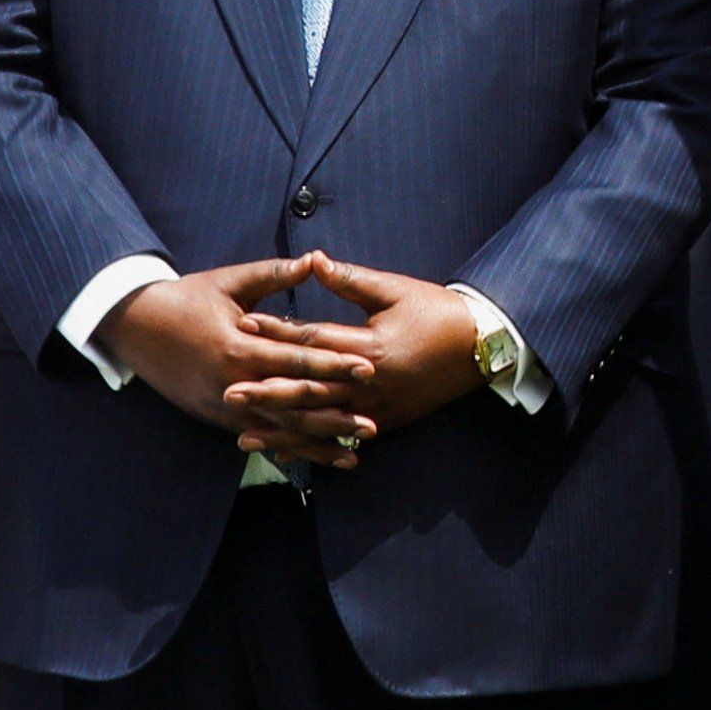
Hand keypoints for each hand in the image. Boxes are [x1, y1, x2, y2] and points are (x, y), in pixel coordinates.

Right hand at [96, 253, 371, 467]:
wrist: (133, 326)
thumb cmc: (187, 298)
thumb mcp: (229, 282)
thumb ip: (274, 275)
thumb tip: (316, 259)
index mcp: (237, 347)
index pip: (295, 360)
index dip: (334, 365)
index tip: (370, 370)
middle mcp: (231, 382)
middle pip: (290, 404)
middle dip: (332, 417)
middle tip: (371, 426)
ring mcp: (220, 405)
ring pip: (276, 429)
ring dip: (314, 443)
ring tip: (352, 455)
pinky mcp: (215, 416)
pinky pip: (257, 435)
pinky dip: (286, 448)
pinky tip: (313, 459)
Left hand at [232, 258, 485, 443]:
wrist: (482, 346)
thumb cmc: (437, 312)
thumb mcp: (395, 290)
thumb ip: (350, 280)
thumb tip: (312, 260)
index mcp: (372, 345)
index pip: (314, 339)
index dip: (277, 331)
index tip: (242, 324)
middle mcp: (371, 381)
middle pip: (310, 388)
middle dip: (267, 391)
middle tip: (229, 391)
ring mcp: (379, 406)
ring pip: (322, 420)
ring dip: (282, 427)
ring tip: (244, 432)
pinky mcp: (385, 420)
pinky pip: (342, 434)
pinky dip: (312, 443)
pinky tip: (285, 449)